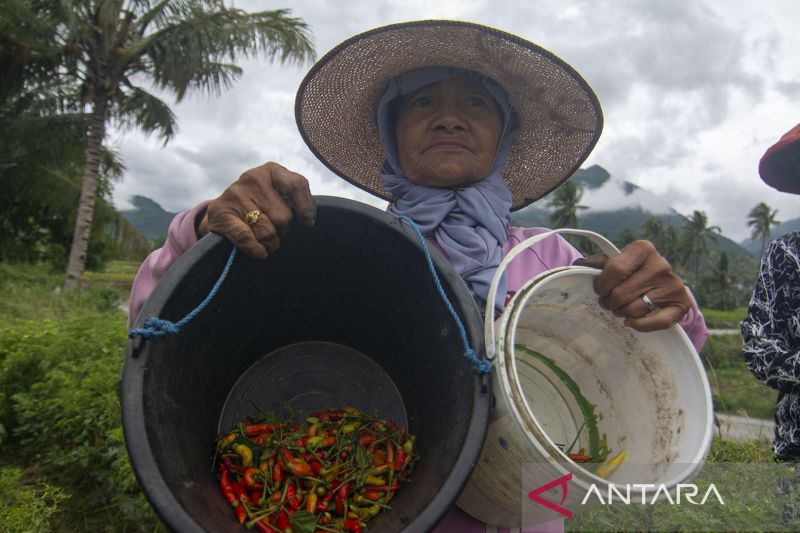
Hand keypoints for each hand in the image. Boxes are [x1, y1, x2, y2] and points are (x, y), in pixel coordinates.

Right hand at [198, 162, 315, 258]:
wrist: (222, 212)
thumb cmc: (259, 205)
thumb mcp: (277, 194)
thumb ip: (294, 199)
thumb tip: (308, 219)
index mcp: (271, 171)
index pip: (297, 185)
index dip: (305, 207)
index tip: (307, 223)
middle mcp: (252, 178)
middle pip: (283, 216)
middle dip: (282, 230)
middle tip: (274, 230)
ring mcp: (235, 194)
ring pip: (267, 232)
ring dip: (270, 243)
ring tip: (266, 241)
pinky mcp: (221, 213)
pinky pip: (248, 238)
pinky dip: (257, 249)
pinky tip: (259, 250)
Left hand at [573, 240, 690, 331]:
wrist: (662, 281)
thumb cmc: (631, 270)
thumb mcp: (616, 261)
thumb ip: (597, 263)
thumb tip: (578, 265)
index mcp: (643, 249)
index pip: (615, 269)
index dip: (602, 285)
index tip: (599, 289)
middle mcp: (661, 264)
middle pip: (622, 293)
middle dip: (609, 302)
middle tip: (609, 302)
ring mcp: (673, 284)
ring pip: (634, 309)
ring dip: (621, 313)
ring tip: (620, 308)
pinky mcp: (681, 304)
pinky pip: (656, 322)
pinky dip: (639, 325)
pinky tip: (631, 321)